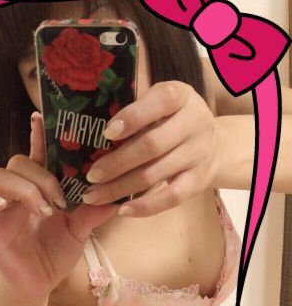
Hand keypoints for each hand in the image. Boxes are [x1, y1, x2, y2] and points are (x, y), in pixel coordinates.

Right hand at [0, 113, 117, 297]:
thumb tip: (118, 195)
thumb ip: (93, 212)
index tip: (42, 117)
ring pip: (0, 176)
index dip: (39, 135)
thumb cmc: (54, 255)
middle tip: (61, 201)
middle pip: (20, 162)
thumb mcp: (79, 231)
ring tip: (43, 210)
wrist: (37, 286)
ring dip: (25, 188)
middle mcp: (17, 192)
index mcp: (38, 187)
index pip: (37, 154)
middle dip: (42, 177)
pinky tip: (1, 206)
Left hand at [82, 81, 219, 215]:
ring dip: (120, 188)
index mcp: (181, 96)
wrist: (214, 145)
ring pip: (155, 174)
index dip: (133, 117)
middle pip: (152, 145)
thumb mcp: (159, 104)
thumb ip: (136, 112)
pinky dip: (145, 206)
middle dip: (116, 163)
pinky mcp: (199, 180)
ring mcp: (198, 153)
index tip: (106, 133)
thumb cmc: (171, 121)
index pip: (161, 101)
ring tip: (94, 195)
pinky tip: (122, 210)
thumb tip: (91, 132)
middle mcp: (195, 123)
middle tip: (91, 175)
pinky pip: (171, 197)